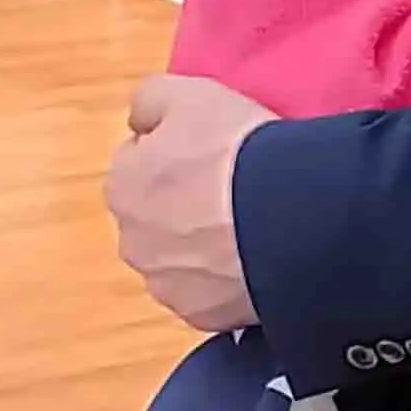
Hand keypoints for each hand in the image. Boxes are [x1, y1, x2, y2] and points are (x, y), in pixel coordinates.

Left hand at [105, 71, 272, 332]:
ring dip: (202, 249)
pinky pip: (209, 295)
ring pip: (180, 262)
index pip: (140, 166)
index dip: (178, 159)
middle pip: (156, 219)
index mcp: (122, 186)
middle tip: (232, 194)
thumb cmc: (236, 151)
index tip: (211, 158)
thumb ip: (148, 102)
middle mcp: (132, 241)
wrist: (289, 216)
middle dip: (184, 209)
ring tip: (248, 231)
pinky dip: (225, 283)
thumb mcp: (188, 94)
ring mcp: (165, 285)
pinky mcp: (200, 316)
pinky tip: (253, 262)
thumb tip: (138, 123)